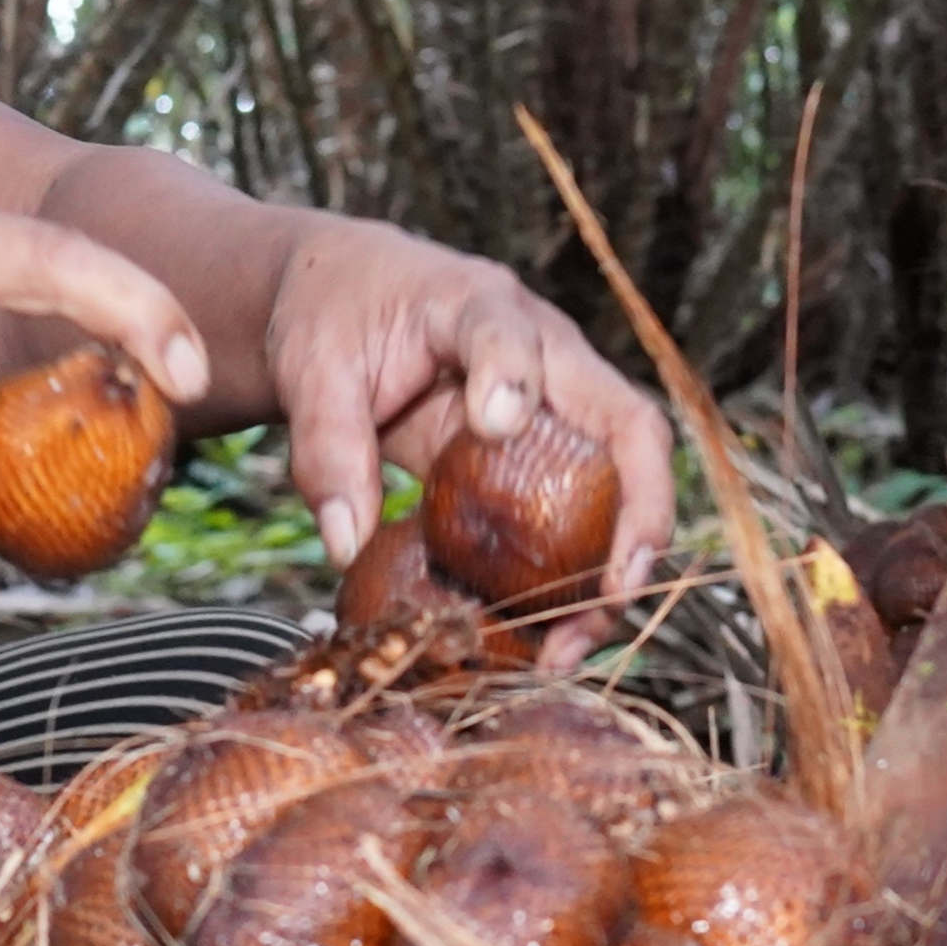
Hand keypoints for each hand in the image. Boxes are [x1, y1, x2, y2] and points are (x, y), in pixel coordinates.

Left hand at [263, 218, 675, 673]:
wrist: (343, 299)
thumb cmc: (334, 314)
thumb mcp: (310, 370)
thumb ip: (325, 449)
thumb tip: (345, 545)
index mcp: (475, 305)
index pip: (509, 332)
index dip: (512, 376)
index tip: (492, 423)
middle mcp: (542, 353)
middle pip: (626, 423)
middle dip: (636, 513)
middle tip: (611, 593)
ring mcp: (553, 409)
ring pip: (620, 484)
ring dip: (610, 570)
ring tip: (568, 645)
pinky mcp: (539, 458)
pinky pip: (578, 517)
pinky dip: (570, 580)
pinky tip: (540, 638)